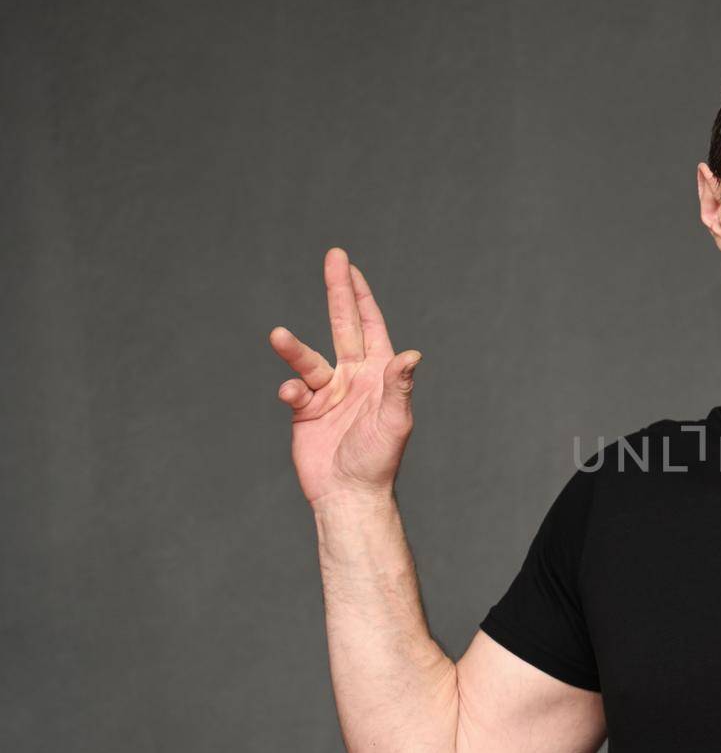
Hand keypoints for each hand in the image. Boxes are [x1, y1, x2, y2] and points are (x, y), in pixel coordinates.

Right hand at [268, 247, 422, 507]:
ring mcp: (328, 393)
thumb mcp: (395, 421)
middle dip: (338, 292)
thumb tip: (412, 353)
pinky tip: (293, 397)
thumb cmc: (379, 460)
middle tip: (333, 257)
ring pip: (308, 359)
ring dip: (293, 348)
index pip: (370, 326)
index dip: (362, 297)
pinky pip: (293, 390)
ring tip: (277, 335)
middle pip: (343, 325)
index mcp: (379, 374)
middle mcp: (354, 377)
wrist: (350, 495)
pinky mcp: (305, 411)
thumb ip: (400, 386)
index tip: (351, 267)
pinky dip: (290, 389)